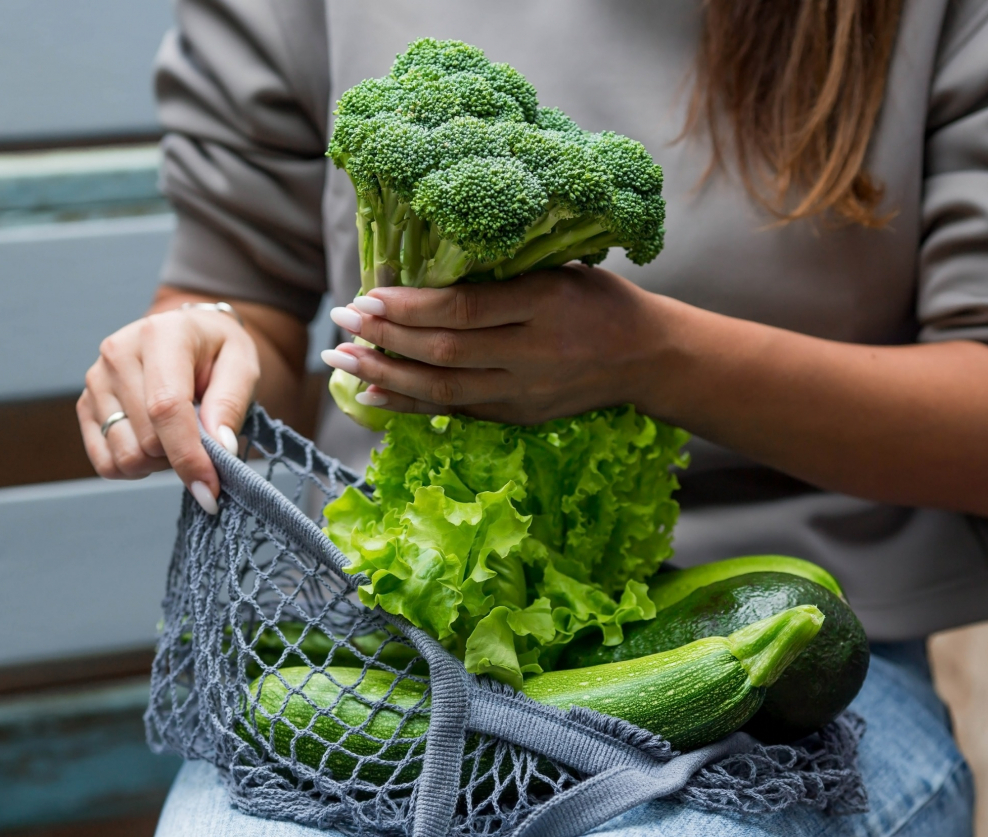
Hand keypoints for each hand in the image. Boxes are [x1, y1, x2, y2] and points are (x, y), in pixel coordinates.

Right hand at [77, 304, 258, 511]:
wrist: (188, 335)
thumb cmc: (216, 351)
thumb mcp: (241, 365)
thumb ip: (231, 404)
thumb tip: (219, 448)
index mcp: (160, 335)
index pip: (166, 407)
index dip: (188, 455)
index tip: (209, 488)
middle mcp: (118, 353)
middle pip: (146, 440)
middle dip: (182, 456)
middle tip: (202, 438)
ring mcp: (96, 380)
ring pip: (125, 456)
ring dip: (158, 463)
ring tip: (177, 436)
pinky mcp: (85, 405)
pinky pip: (105, 463)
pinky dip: (134, 468)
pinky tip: (154, 445)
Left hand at [320, 265, 671, 424]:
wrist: (647, 357)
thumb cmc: (598, 299)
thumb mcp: (560, 269)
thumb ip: (501, 273)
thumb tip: (422, 268)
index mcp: (546, 303)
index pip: (465, 309)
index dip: (411, 306)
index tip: (368, 294)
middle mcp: (534, 354)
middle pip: (446, 351)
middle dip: (385, 337)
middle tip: (340, 320)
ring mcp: (525, 392)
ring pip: (443, 389)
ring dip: (384, 376)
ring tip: (340, 359)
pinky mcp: (518, 416)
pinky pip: (455, 412)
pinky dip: (409, 405)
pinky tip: (371, 395)